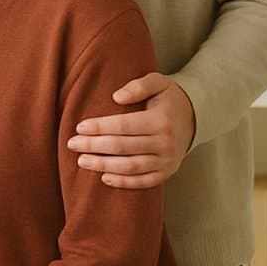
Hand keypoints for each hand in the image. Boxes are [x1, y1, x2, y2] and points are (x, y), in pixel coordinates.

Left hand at [68, 72, 195, 187]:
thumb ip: (138, 86)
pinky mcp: (167, 172)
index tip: (79, 127)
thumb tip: (116, 97)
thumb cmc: (168, 98)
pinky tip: (104, 178)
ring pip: (130, 167)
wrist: (195, 117)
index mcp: (160, 120)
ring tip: (81, 161)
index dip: (99, 127)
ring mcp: (167, 160)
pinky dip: (124, 182)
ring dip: (103, 166)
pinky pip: (144, 181)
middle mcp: (165, 143)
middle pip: (122, 147)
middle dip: (94, 146)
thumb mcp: (158, 83)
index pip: (123, 126)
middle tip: (71, 144)